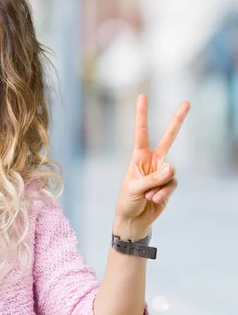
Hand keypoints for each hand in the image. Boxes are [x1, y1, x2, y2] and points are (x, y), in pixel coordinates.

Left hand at [114, 94, 190, 239]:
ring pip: (170, 173)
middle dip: (177, 121)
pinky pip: (172, 186)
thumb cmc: (127, 200)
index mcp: (138, 156)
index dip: (142, 115)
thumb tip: (172, 169)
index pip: (141, 132)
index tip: (142, 96)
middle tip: (187, 102)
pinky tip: (154, 200)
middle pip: (168, 138)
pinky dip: (163, 194)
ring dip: (159, 187)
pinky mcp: (169, 185)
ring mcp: (162, 172)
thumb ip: (153, 178)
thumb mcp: (134, 188)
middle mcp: (152, 160)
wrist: (133, 218)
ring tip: (148, 196)